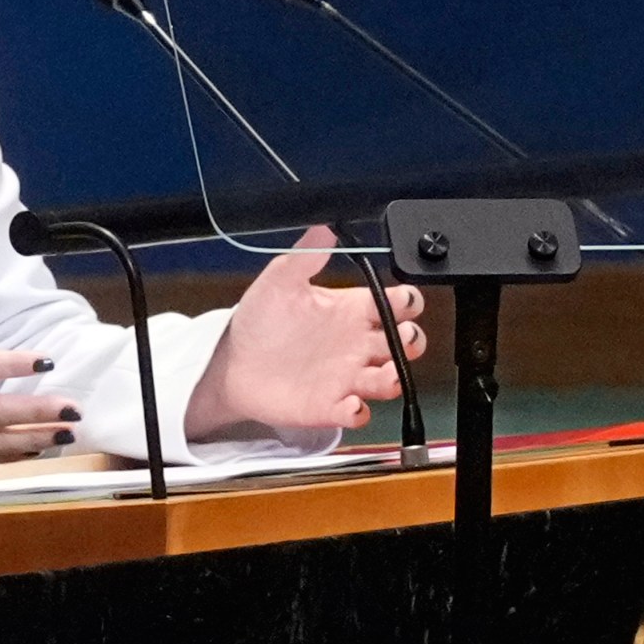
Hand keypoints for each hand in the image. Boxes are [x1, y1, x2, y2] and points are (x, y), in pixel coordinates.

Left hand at [183, 225, 426, 439]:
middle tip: (401, 338)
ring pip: (390, 380)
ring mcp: (347, 377)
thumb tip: (324, 229)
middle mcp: (356, 344)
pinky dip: (360, 412)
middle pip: (405, 343)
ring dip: (394, 378)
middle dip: (413, 341)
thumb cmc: (259, 322)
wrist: (231, 364)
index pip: (396, 303)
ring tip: (384, 375)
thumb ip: (305, 256)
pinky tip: (349, 403)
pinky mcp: (331, 406)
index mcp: (350, 310)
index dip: (408, 301)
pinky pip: (359, 413)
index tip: (404, 301)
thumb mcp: (279, 282)